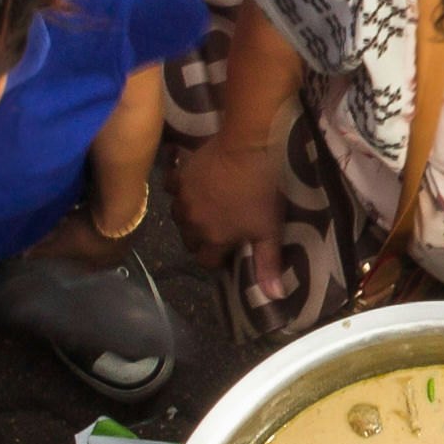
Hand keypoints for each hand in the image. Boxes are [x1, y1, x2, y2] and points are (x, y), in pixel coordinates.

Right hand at [174, 131, 282, 255]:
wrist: (247, 148)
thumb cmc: (262, 190)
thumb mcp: (270, 230)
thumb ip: (268, 263)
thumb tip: (273, 295)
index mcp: (213, 239)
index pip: (207, 261)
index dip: (218, 258)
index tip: (229, 248)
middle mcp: (192, 223)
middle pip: (191, 241)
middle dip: (202, 239)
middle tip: (219, 227)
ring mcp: (182, 199)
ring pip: (179, 217)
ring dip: (189, 216)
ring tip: (206, 208)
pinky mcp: (179, 176)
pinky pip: (170, 187)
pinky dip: (178, 188)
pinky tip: (190, 186)